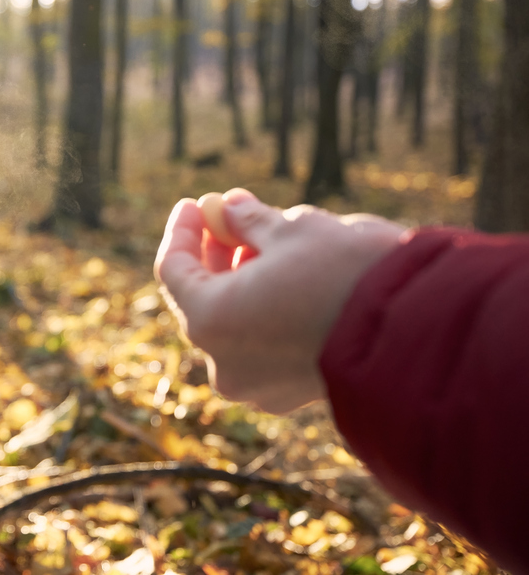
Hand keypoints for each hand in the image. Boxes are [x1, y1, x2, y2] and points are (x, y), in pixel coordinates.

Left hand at [154, 189, 406, 412]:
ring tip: (266, 240)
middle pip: (202, 298)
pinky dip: (265, 309)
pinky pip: (262, 344)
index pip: (173, 269)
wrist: (422, 335)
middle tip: (231, 216)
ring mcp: (258, 385)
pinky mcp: (291, 394)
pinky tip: (288, 277)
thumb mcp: (293, 231)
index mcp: (209, 320)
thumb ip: (250, 220)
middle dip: (216, 253)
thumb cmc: (348, 276)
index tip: (198, 202)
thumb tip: (230, 208)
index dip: (184, 229)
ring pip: (235, 322)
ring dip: (243, 279)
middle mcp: (224, 362)